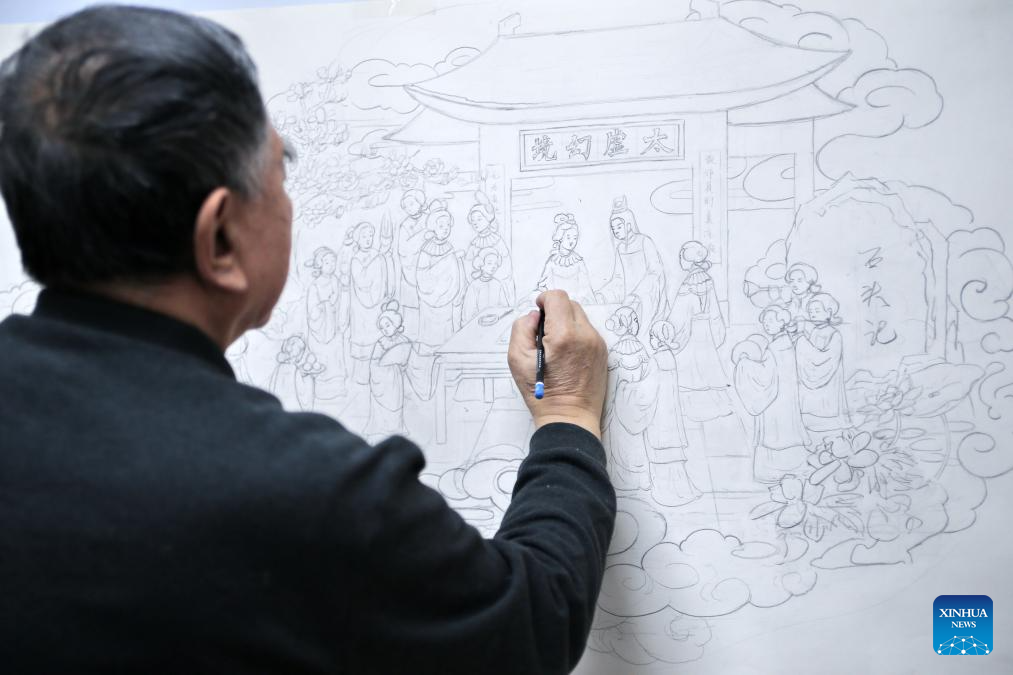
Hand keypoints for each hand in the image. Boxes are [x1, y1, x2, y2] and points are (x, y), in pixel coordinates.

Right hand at [507, 290, 607, 438]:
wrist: (570, 418)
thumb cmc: (543, 394)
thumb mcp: (517, 360)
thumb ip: (522, 329)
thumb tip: (535, 316)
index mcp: (564, 335)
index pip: (557, 297)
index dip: (543, 300)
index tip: (538, 312)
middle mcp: (585, 335)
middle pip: (570, 304)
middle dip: (555, 312)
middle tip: (544, 334)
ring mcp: (597, 344)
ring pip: (580, 317)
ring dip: (565, 323)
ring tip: (555, 347)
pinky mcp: (603, 352)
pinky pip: (587, 332)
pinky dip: (575, 335)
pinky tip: (566, 354)